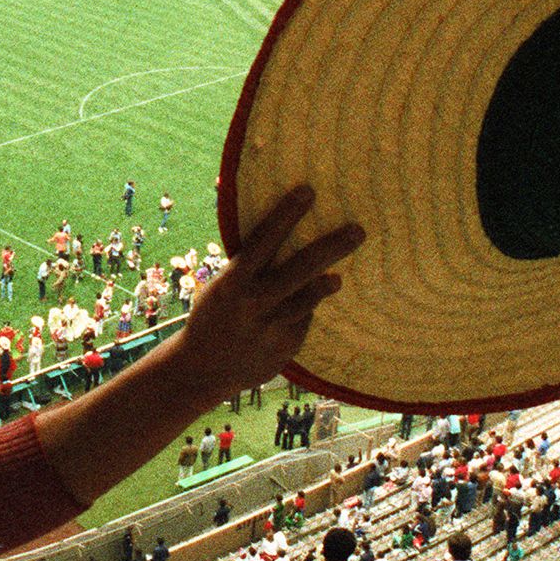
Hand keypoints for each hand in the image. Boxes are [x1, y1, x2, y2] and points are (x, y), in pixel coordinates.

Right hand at [181, 186, 363, 395]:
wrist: (201, 370)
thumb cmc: (213, 317)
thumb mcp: (221, 288)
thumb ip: (247, 269)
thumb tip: (277, 238)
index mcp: (234, 281)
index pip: (264, 240)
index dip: (286, 214)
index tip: (308, 191)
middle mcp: (255, 301)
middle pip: (300, 268)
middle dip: (332, 247)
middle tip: (358, 230)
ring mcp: (272, 326)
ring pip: (307, 300)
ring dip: (325, 286)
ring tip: (338, 279)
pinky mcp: (286, 346)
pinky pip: (301, 321)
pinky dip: (302, 312)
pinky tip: (297, 312)